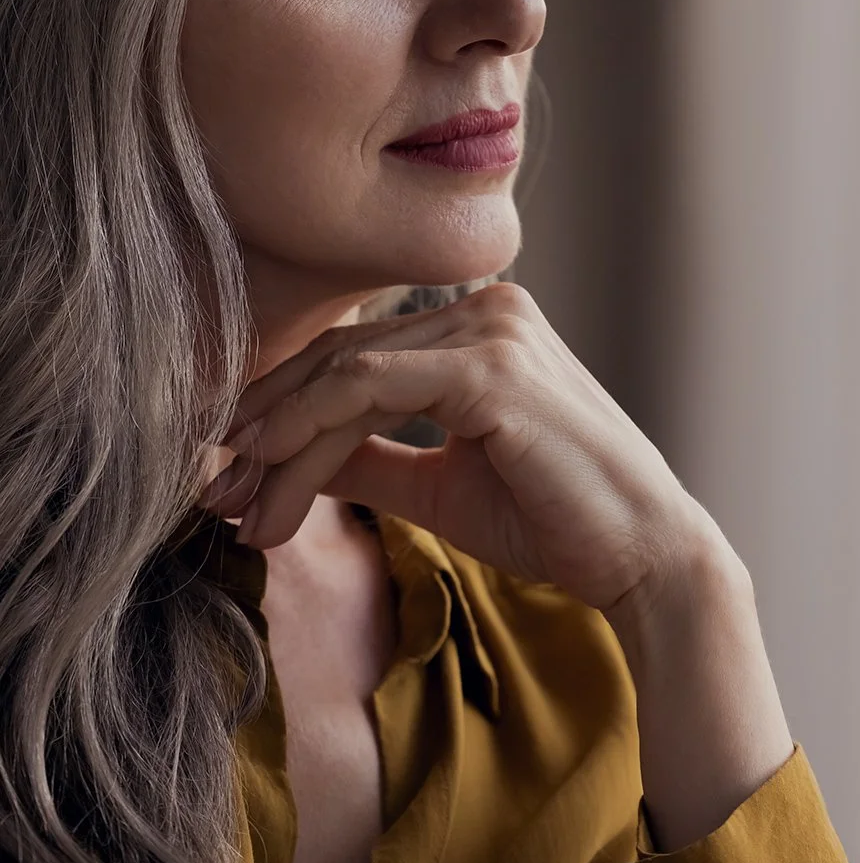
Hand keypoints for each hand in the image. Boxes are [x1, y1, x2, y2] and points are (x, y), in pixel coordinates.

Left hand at [199, 282, 738, 615]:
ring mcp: (492, 329)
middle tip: (214, 488)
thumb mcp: (439, 484)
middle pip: (341, 356)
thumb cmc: (553, 518)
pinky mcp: (492, 367)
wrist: (642, 554)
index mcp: (482, 323)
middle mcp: (487, 307)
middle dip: (266, 424)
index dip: (284, 406)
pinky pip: (371, 389)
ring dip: (279, 441)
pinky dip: (312, 432)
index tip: (232, 469)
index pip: (358, 354)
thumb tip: (290, 460)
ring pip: (346, 373)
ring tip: (237, 504)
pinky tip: (276, 479)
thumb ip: (370, 458)